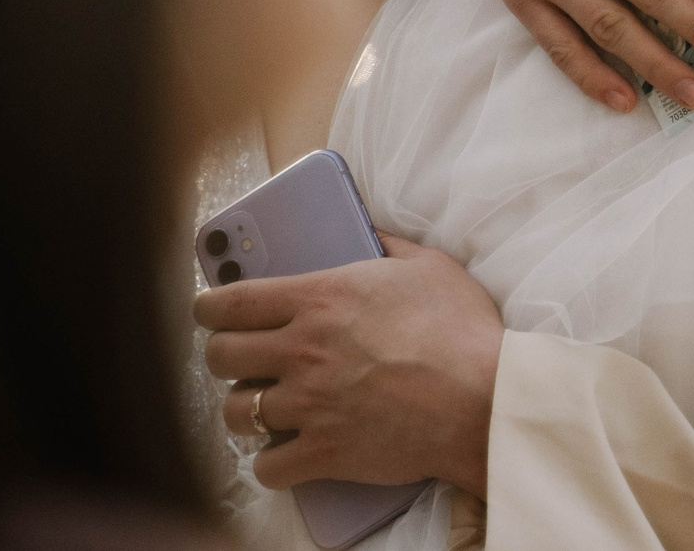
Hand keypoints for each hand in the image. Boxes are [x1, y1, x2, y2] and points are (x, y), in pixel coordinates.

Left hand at [196, 234, 505, 494]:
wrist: (485, 400)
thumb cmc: (462, 330)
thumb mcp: (428, 266)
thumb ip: (388, 243)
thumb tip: (367, 227)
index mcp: (321, 298)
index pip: (230, 302)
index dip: (208, 308)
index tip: (208, 313)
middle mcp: (303, 350)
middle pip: (221, 357)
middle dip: (224, 358)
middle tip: (242, 360)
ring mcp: (309, 404)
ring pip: (236, 413)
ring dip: (245, 410)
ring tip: (262, 408)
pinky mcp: (324, 451)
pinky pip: (267, 466)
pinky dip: (272, 462)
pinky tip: (286, 453)